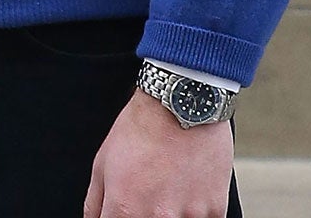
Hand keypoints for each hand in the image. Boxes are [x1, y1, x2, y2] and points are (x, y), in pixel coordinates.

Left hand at [84, 89, 232, 217]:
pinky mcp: (215, 210)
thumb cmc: (139, 130)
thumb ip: (95, 203)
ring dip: (172, 214)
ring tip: (168, 188)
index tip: (123, 212)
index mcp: (125, 209)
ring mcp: (189, 216)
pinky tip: (188, 189)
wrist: (180, 104)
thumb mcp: (102, 163)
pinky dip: (194, 212)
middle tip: (150, 195)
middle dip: (144, 215)